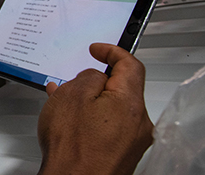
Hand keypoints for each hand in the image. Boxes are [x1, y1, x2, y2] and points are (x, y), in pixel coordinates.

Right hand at [37, 43, 152, 174]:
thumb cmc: (73, 148)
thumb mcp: (72, 95)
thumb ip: (88, 76)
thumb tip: (95, 76)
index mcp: (130, 103)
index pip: (130, 65)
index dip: (112, 51)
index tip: (98, 49)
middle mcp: (138, 124)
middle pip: (122, 89)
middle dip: (97, 81)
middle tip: (75, 78)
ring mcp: (132, 142)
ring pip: (113, 109)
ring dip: (92, 101)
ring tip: (65, 101)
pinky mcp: (122, 155)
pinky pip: (110, 127)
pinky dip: (93, 118)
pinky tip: (73, 120)